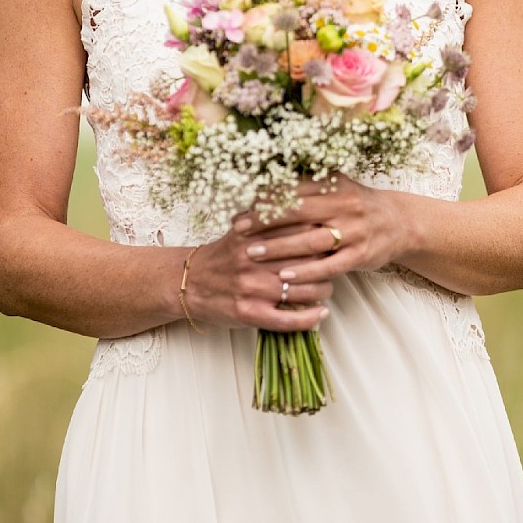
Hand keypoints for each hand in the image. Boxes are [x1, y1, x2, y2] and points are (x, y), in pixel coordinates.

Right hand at [179, 220, 333, 333]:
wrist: (187, 283)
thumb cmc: (223, 255)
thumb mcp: (242, 228)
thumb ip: (270, 216)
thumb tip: (307, 203)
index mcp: (254, 234)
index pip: (302, 229)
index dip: (323, 233)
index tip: (332, 237)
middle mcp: (254, 259)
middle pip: (308, 259)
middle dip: (328, 262)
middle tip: (335, 263)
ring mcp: (252, 288)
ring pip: (304, 290)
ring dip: (324, 290)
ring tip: (327, 288)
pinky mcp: (249, 313)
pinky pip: (288, 320)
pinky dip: (310, 318)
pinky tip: (321, 313)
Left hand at [232, 176, 407, 293]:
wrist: (399, 223)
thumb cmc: (357, 206)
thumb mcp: (336, 187)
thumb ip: (306, 187)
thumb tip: (264, 188)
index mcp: (334, 185)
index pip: (293, 190)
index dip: (264, 201)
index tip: (241, 211)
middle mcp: (344, 205)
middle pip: (298, 212)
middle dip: (265, 221)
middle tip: (239, 231)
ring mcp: (354, 231)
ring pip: (311, 240)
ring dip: (280, 247)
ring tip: (253, 253)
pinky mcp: (361, 254)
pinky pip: (330, 265)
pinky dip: (306, 271)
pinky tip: (285, 277)